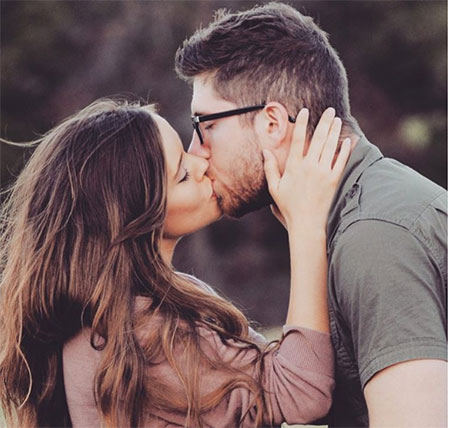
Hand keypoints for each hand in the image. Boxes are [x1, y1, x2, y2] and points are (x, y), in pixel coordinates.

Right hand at [263, 107, 350, 230]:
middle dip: (324, 122)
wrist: (307, 224)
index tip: (305, 111)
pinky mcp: (334, 181)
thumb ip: (270, 168)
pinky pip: (341, 162)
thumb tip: (265, 151)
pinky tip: (347, 141)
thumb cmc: (289, 206)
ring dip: (334, 132)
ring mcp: (323, 173)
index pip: (298, 140)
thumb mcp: (275, 188)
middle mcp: (309, 167)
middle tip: (330, 110)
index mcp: (294, 167)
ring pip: (330, 147)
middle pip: (318, 139)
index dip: (302, 124)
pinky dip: (344, 150)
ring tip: (337, 120)